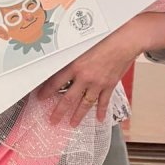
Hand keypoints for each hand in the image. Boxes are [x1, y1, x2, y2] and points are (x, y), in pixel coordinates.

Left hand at [38, 14, 157, 126]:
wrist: (123, 43)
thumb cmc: (103, 40)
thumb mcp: (80, 47)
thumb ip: (70, 58)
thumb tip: (58, 65)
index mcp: (75, 66)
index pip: (56, 82)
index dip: (47, 92)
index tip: (41, 98)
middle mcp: (85, 77)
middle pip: (69, 98)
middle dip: (59, 111)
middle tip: (53, 120)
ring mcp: (98, 83)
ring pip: (85, 103)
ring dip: (78, 115)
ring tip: (73, 123)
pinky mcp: (109, 85)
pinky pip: (103, 101)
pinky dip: (101, 111)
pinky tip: (99, 118)